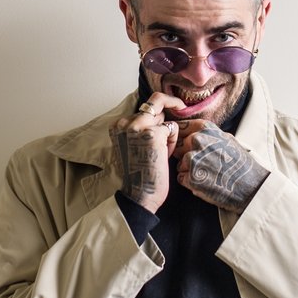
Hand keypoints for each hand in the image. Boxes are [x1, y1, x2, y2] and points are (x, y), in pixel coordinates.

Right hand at [109, 93, 184, 212]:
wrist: (139, 195)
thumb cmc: (139, 175)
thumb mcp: (133, 146)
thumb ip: (140, 129)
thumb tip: (159, 114)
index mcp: (117, 126)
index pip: (142, 107)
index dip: (156, 114)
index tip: (171, 110)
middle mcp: (125, 123)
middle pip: (154, 101)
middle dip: (169, 109)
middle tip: (180, 110)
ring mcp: (138, 127)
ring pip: (163, 115)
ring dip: (168, 132)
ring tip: (162, 153)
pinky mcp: (153, 134)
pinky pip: (172, 128)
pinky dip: (173, 142)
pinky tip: (165, 156)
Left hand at [174, 120, 268, 212]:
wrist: (250, 187)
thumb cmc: (240, 164)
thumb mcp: (227, 139)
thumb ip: (207, 133)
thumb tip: (190, 131)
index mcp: (206, 129)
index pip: (181, 127)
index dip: (182, 137)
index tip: (187, 145)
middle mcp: (197, 140)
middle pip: (178, 147)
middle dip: (185, 155)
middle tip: (204, 164)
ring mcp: (193, 159)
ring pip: (179, 163)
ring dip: (188, 170)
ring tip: (207, 174)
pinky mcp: (190, 178)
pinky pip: (181, 178)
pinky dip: (189, 182)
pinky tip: (204, 182)